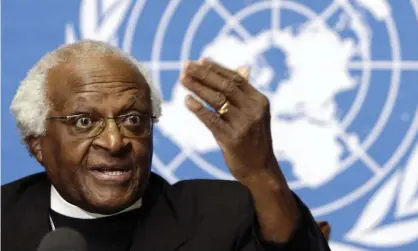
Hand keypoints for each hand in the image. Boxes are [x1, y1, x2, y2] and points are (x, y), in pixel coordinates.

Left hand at [180, 59, 278, 184]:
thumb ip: (245, 93)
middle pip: (225, 86)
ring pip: (216, 100)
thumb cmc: (254, 140)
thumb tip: (243, 68)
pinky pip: (211, 120)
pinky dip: (198, 109)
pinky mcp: (232, 139)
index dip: (216, 68)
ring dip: (197, 87)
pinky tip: (187, 100)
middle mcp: (253, 110)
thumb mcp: (255, 114)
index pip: (236, 79)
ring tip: (182, 79)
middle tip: (186, 66)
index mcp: (259, 101)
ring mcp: (243, 124)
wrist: (261, 170)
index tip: (199, 61)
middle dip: (203, 74)